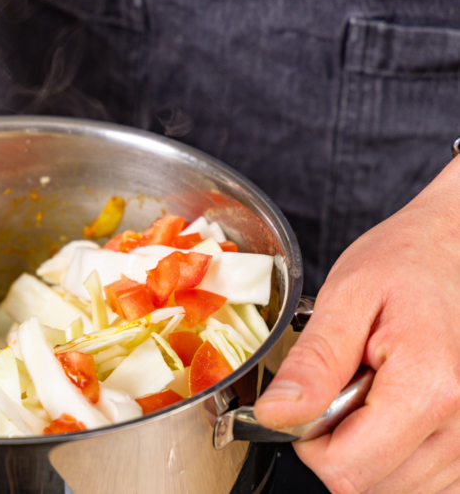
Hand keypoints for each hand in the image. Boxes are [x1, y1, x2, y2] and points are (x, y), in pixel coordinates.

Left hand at [254, 157, 459, 492]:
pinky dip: (395, 454)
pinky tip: (392, 408)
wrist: (452, 248)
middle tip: (343, 386)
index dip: (310, 444)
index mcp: (431, 385)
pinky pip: (424, 479)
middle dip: (338, 446)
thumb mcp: (345, 298)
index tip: (308, 402)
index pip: (348, 470)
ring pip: (398, 488)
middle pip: (371, 485)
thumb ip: (313, 363)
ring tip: (372, 388)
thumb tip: (275, 416)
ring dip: (368, 449)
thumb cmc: (403, 263)